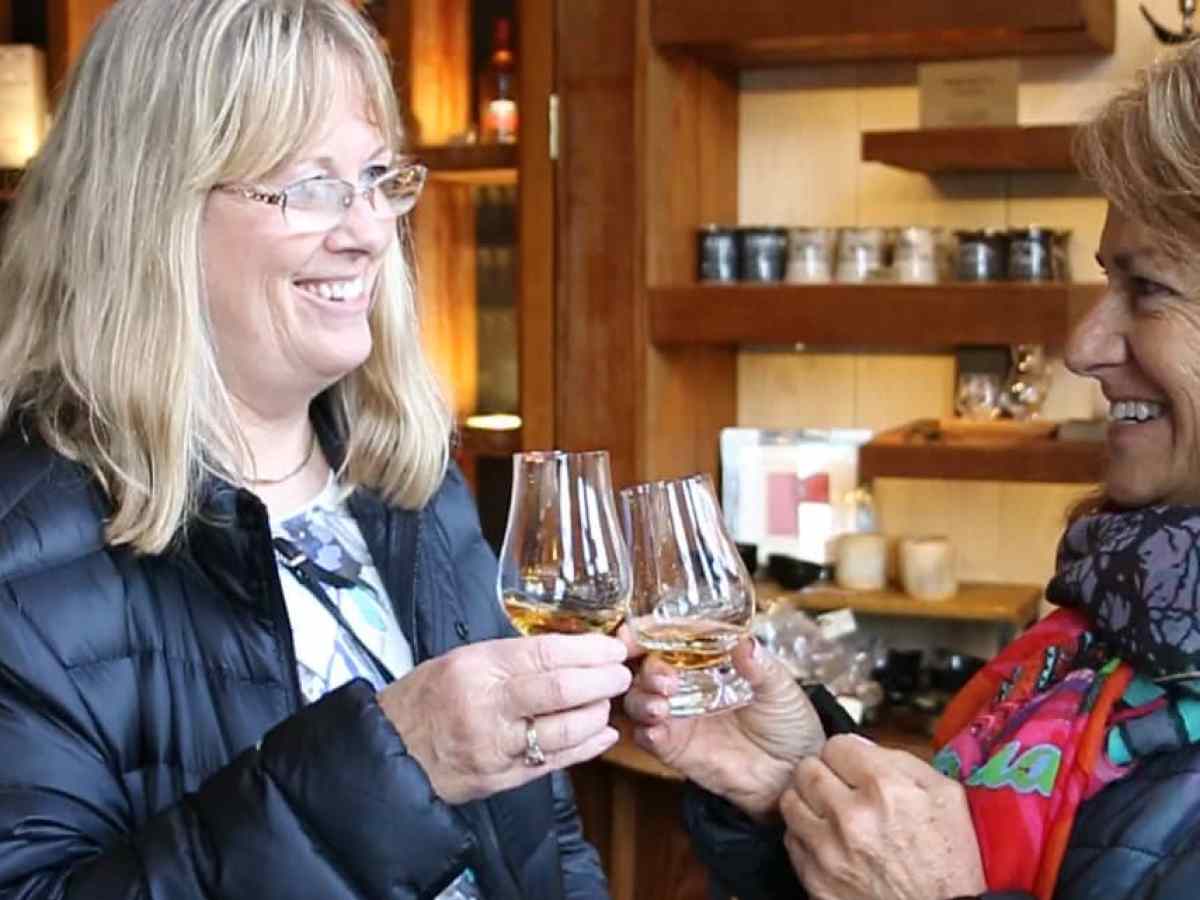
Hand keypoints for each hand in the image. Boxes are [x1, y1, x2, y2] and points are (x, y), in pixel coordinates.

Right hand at [379, 634, 630, 804]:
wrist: (389, 754)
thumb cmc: (424, 700)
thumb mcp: (459, 660)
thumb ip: (510, 658)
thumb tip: (567, 650)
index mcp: (476, 668)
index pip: (544, 654)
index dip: (588, 651)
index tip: (613, 647)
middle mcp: (487, 706)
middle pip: (560, 691)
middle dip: (602, 681)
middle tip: (621, 674)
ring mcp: (495, 747)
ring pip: (564, 731)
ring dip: (597, 715)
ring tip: (608, 702)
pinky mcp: (501, 779)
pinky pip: (554, 763)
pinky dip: (586, 748)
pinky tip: (603, 734)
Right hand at [621, 631, 823, 818]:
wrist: (793, 774)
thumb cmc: (789, 723)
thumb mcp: (780, 687)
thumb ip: (760, 666)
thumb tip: (744, 643)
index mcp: (708, 660)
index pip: (670, 638)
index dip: (648, 632)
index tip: (634, 633)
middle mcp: (687, 684)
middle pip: (646, 667)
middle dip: (646, 668)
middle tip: (663, 678)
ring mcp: (679, 716)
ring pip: (639, 699)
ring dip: (641, 698)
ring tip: (660, 706)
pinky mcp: (676, 748)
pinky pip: (648, 737)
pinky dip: (646, 731)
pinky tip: (658, 731)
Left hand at [780, 734, 985, 899]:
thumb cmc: (948, 864)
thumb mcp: (945, 796)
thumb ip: (902, 761)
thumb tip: (865, 747)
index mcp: (885, 789)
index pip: (836, 745)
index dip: (846, 754)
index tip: (850, 764)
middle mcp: (852, 817)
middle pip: (807, 768)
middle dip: (822, 771)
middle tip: (836, 784)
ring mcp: (830, 851)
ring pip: (791, 801)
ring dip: (807, 801)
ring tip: (827, 810)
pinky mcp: (817, 879)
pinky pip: (793, 840)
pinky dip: (806, 835)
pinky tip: (828, 839)